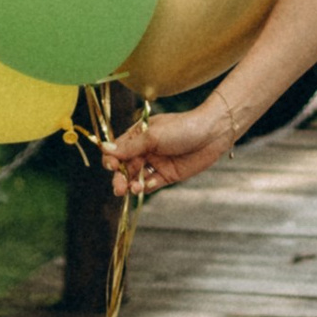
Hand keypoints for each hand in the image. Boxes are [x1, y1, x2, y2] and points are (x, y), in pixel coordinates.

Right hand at [115, 97, 236, 192]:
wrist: (212, 133)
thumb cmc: (182, 128)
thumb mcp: (153, 136)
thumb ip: (130, 147)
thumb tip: (105, 149)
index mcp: (138, 136)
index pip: (117, 150)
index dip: (112, 160)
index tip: (112, 166)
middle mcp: (145, 150)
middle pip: (125, 167)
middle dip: (120, 178)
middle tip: (118, 188)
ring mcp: (156, 163)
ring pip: (137, 178)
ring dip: (131, 185)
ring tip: (133, 189)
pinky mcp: (168, 175)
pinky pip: (152, 184)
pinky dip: (147, 187)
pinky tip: (147, 186)